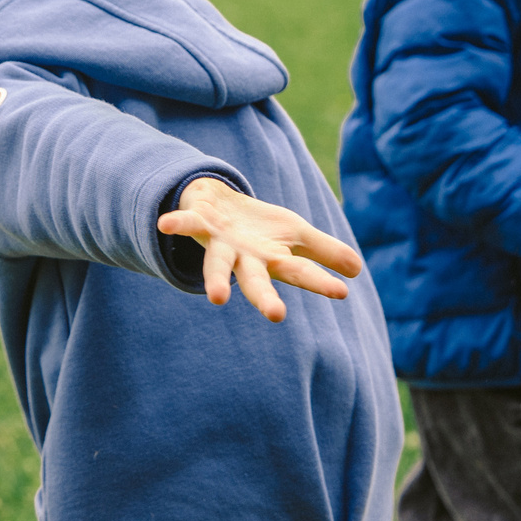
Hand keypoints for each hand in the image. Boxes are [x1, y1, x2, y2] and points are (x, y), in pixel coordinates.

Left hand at [156, 175, 362, 322]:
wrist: (215, 204)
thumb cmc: (258, 228)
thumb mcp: (295, 233)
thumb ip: (325, 252)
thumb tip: (357, 270)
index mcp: (271, 261)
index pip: (301, 271)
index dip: (320, 281)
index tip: (342, 291)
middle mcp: (244, 259)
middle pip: (257, 282)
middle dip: (265, 298)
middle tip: (277, 316)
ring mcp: (219, 244)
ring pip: (218, 265)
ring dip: (216, 279)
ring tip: (217, 297)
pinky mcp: (198, 223)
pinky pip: (186, 223)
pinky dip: (175, 224)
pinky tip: (163, 224)